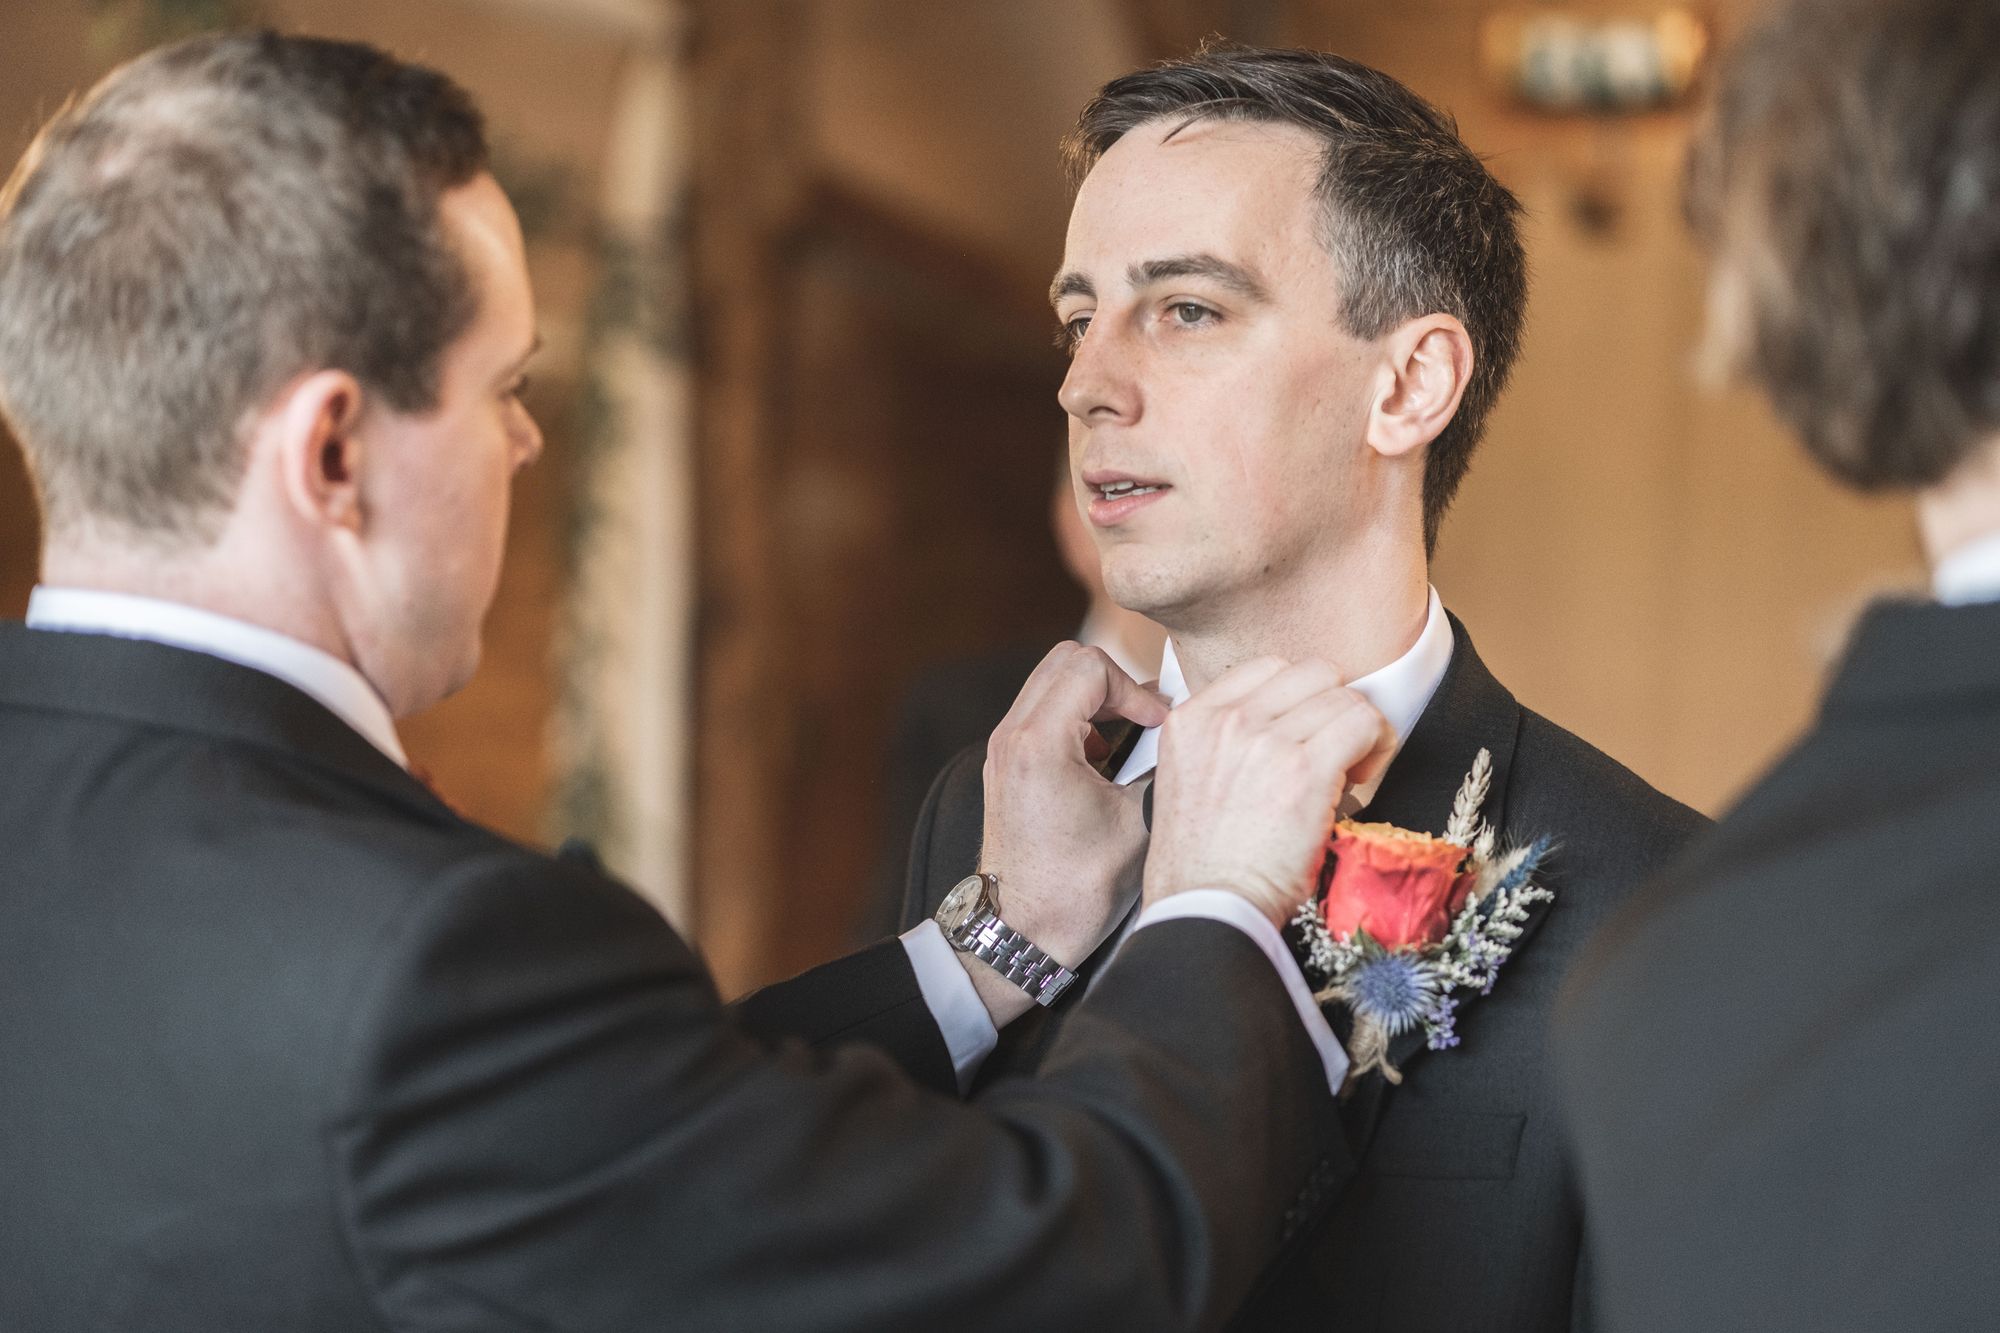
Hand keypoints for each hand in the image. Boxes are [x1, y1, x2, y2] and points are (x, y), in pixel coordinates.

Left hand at [966, 643, 1167, 1023]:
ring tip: (1129, 739)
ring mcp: (1002, 750)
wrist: (1023, 930)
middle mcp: (1012, 737)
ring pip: (1051, 684)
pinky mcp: (1005, 766)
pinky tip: (1102, 761)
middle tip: (1146, 721)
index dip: (1135, 690)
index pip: (1091, 667)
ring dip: (1094, 699)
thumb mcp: (1138, 823)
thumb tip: (1186, 734)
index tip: (1158, 726)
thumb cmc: (1077, 887)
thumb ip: (1164, 767)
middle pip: (1066, 661)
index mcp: (1039, 742)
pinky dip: (1075, 720)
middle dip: (1115, 683)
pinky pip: (1041, 714)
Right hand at [1143, 657, 1394, 925]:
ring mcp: (1264, 741)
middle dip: (1333, 708)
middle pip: (1312, 674)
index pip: (1267, 669)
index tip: (1307, 730)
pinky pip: (1363, 724)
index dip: (1300, 698)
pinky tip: (1363, 777)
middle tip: (1337, 749)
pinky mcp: (1304, 769)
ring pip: (1344, 698)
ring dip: (1359, 730)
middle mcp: (1226, 721)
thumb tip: (1282, 730)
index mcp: (1192, 720)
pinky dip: (1376, 745)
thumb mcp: (1188, 781)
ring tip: (1353, 769)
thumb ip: (1223, 744)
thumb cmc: (1201, 865)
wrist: (1208, 908)